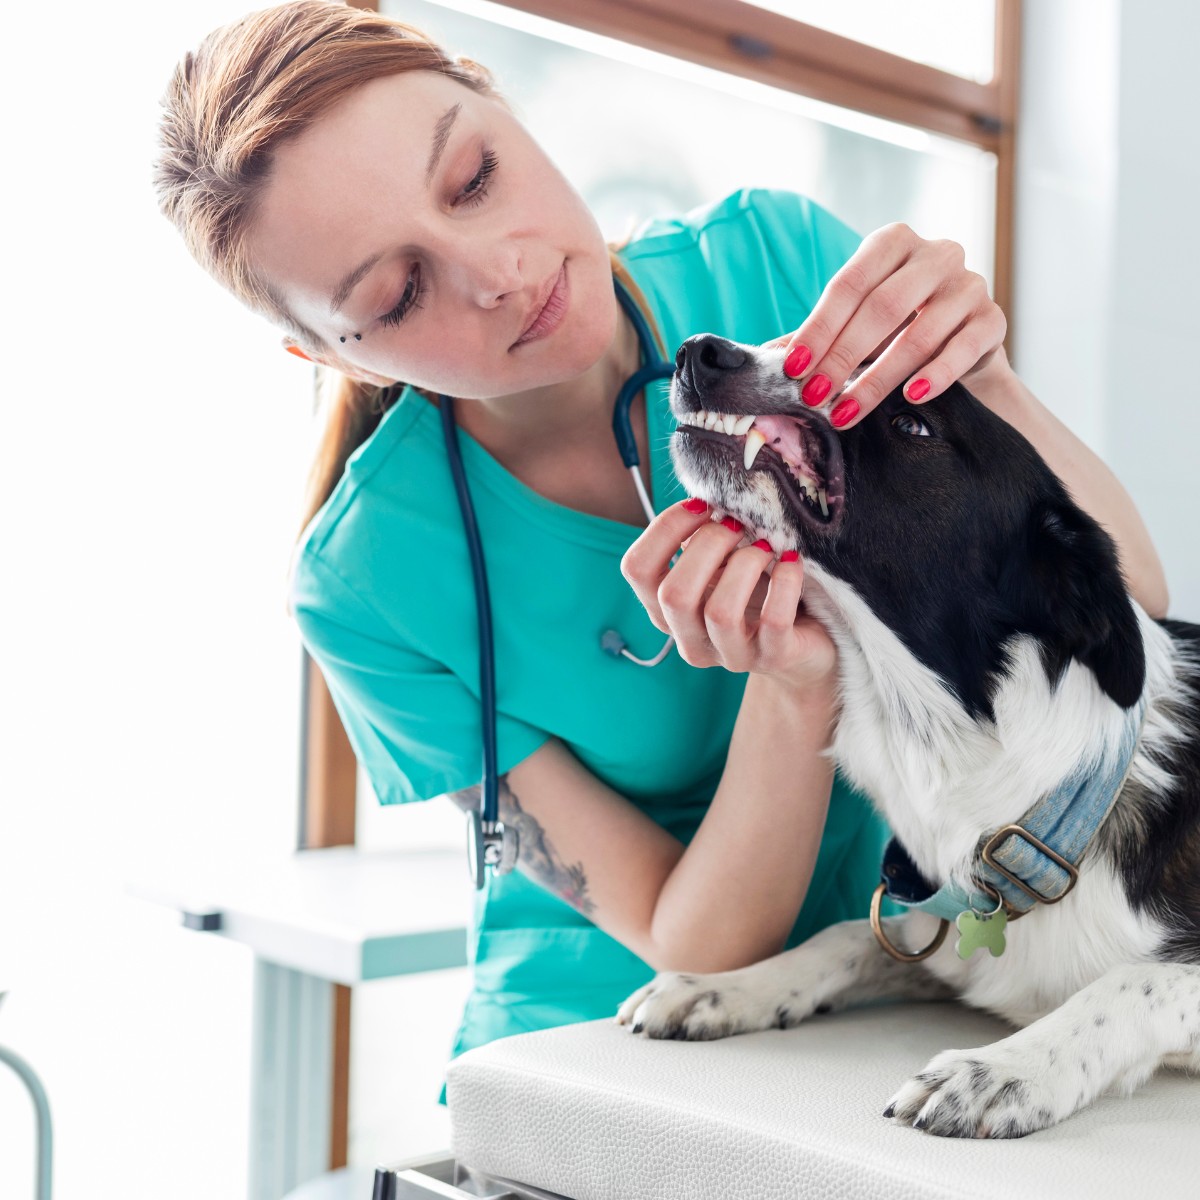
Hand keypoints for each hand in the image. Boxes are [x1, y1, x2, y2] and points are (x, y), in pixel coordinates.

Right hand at [620, 499, 836, 692]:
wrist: (805, 642)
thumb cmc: (755, 592)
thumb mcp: (720, 564)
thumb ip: (702, 538)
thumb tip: (707, 496)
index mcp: (665, 610)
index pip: (637, 569)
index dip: (665, 528)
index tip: (702, 505)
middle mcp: (689, 639)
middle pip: (673, 594)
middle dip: (708, 545)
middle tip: (738, 524)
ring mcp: (730, 655)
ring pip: (720, 613)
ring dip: (745, 564)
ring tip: (766, 546)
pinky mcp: (774, 659)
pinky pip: (773, 621)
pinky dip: (785, 582)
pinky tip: (792, 561)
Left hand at [769, 224, 1006, 428]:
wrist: (963, 345)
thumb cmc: (897, 328)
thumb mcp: (854, 325)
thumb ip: (815, 336)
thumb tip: (760, 358)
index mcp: (892, 243)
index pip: (850, 284)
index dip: (819, 327)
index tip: (793, 368)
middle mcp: (936, 253)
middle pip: (883, 306)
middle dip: (842, 356)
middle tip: (813, 395)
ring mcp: (969, 284)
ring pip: (921, 332)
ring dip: (879, 378)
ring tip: (847, 411)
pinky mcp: (993, 319)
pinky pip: (965, 347)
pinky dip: (936, 373)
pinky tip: (911, 396)